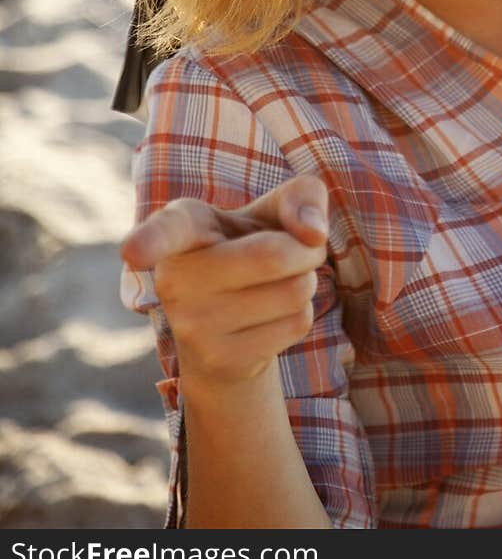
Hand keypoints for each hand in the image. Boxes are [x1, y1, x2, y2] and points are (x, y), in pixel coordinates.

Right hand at [120, 176, 328, 386]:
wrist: (234, 322)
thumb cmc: (254, 245)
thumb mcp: (276, 209)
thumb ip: (303, 197)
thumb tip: (312, 233)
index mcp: (182, 226)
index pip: (166, 232)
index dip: (150, 239)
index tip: (132, 252)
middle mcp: (175, 277)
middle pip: (274, 255)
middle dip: (306, 250)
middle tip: (291, 251)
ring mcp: (192, 326)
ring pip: (294, 291)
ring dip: (306, 283)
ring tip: (273, 284)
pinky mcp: (218, 361)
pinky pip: (296, 325)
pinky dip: (302, 314)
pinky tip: (269, 315)